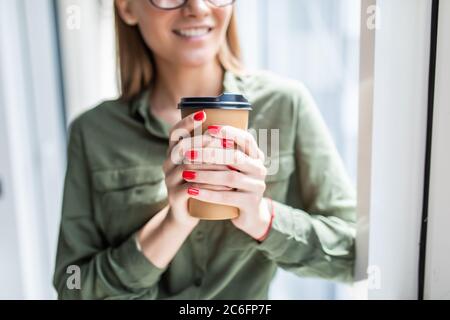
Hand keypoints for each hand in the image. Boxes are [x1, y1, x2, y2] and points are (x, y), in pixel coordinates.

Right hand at [162, 111, 231, 228]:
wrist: (186, 215)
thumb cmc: (199, 185)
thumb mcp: (201, 166)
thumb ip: (209, 149)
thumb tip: (231, 128)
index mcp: (173, 153)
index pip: (175, 133)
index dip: (187, 123)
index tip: (204, 114)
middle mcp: (168, 165)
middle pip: (181, 148)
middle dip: (201, 141)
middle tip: (219, 139)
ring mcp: (169, 181)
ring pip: (187, 168)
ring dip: (210, 164)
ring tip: (229, 163)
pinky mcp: (175, 198)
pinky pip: (191, 189)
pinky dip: (209, 185)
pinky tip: (225, 185)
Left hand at [181, 125, 271, 239]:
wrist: (248, 215)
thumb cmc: (233, 186)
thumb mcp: (231, 167)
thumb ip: (221, 150)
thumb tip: (197, 124)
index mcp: (255, 156)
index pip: (246, 139)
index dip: (228, 132)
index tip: (208, 130)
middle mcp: (259, 169)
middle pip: (235, 157)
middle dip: (209, 153)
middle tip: (187, 153)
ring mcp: (257, 187)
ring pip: (230, 177)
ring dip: (205, 174)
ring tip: (186, 173)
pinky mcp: (251, 203)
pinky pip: (227, 197)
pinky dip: (208, 193)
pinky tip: (192, 191)